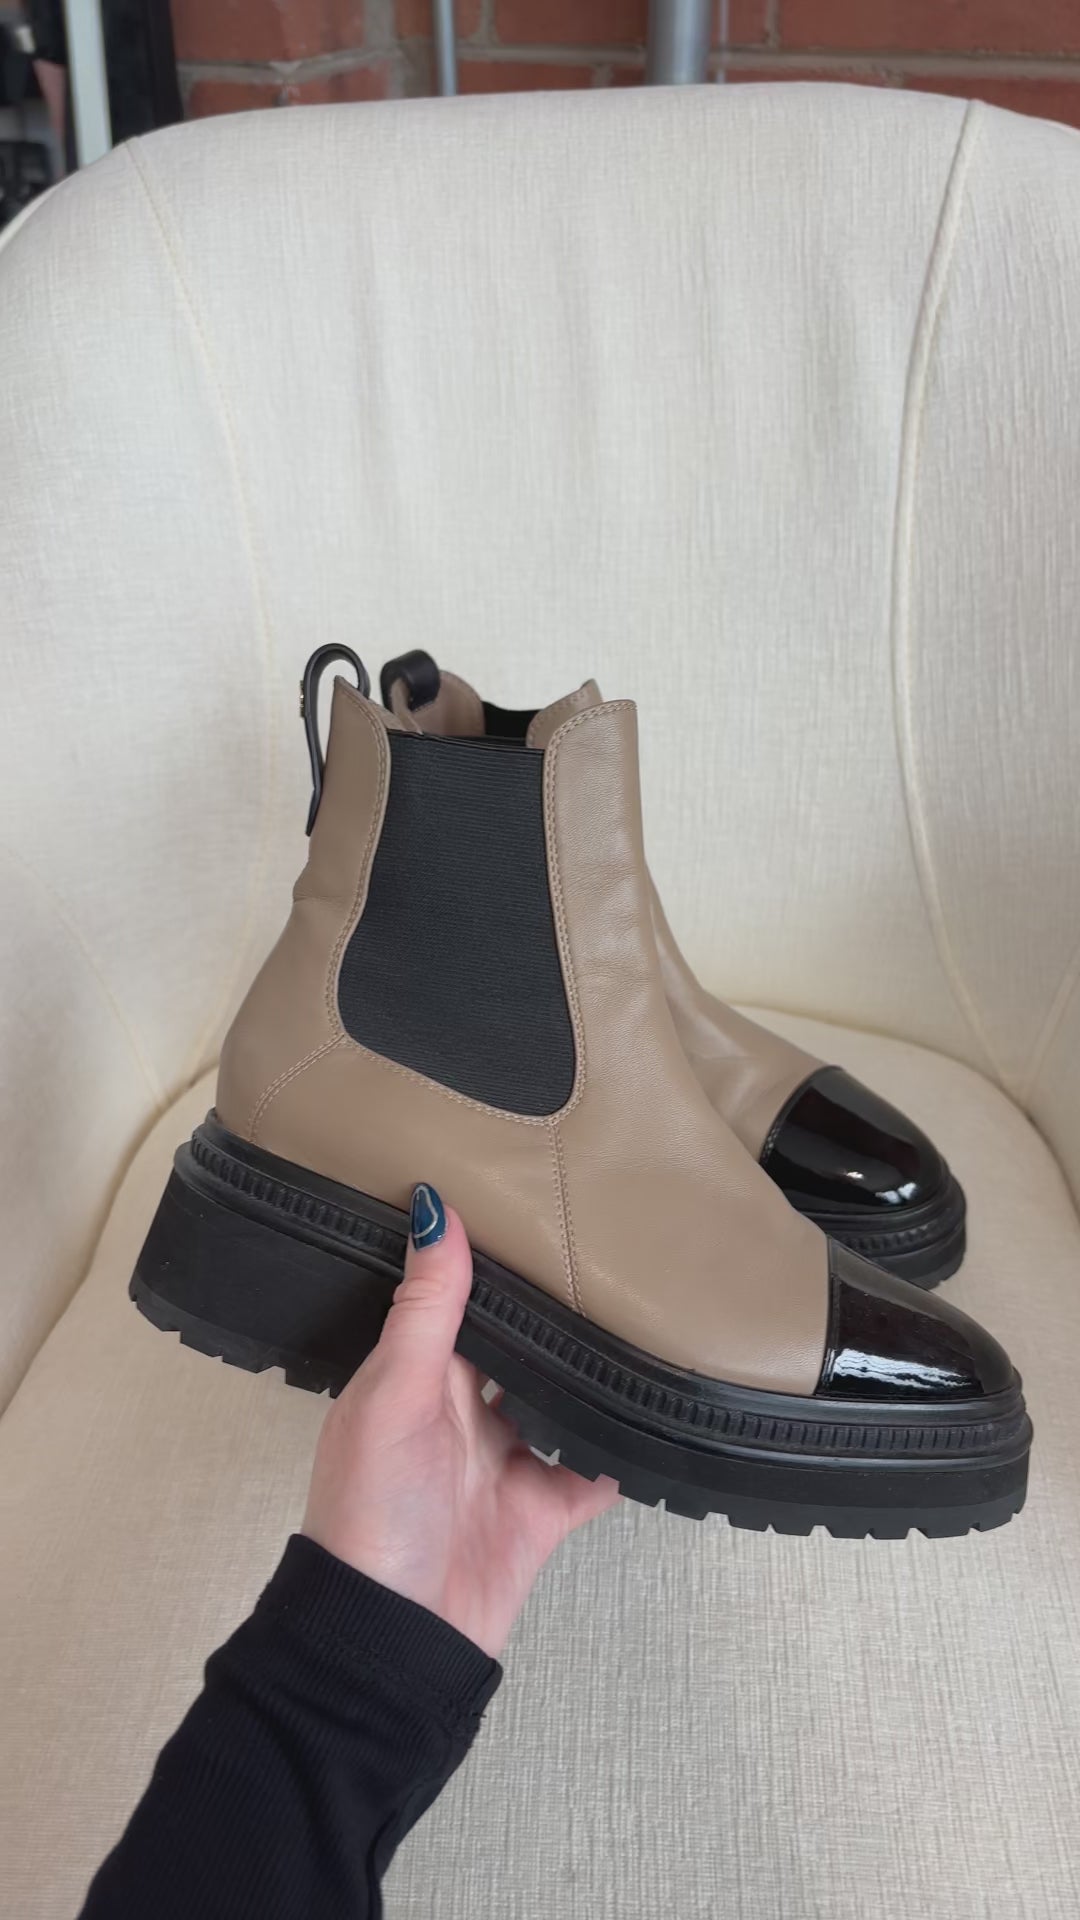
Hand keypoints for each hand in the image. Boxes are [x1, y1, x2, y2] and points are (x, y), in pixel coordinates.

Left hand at [302, 1186, 618, 1656]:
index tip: (539, 1202)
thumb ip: (425, 1309)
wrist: (392, 1640)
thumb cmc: (370, 1512)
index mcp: (415, 1378)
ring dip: (594, 1375)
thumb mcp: (394, 1395)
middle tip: (615, 1252)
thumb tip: (433, 1209)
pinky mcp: (543, 1510)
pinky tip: (660, 1413)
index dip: (494, 1260)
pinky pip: (595, 1470)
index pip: (462, 1302)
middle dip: (557, 1313)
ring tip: (646, 1319)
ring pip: (562, 1401)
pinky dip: (623, 1450)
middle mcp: (460, 1413)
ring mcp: (505, 1462)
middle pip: (520, 1349)